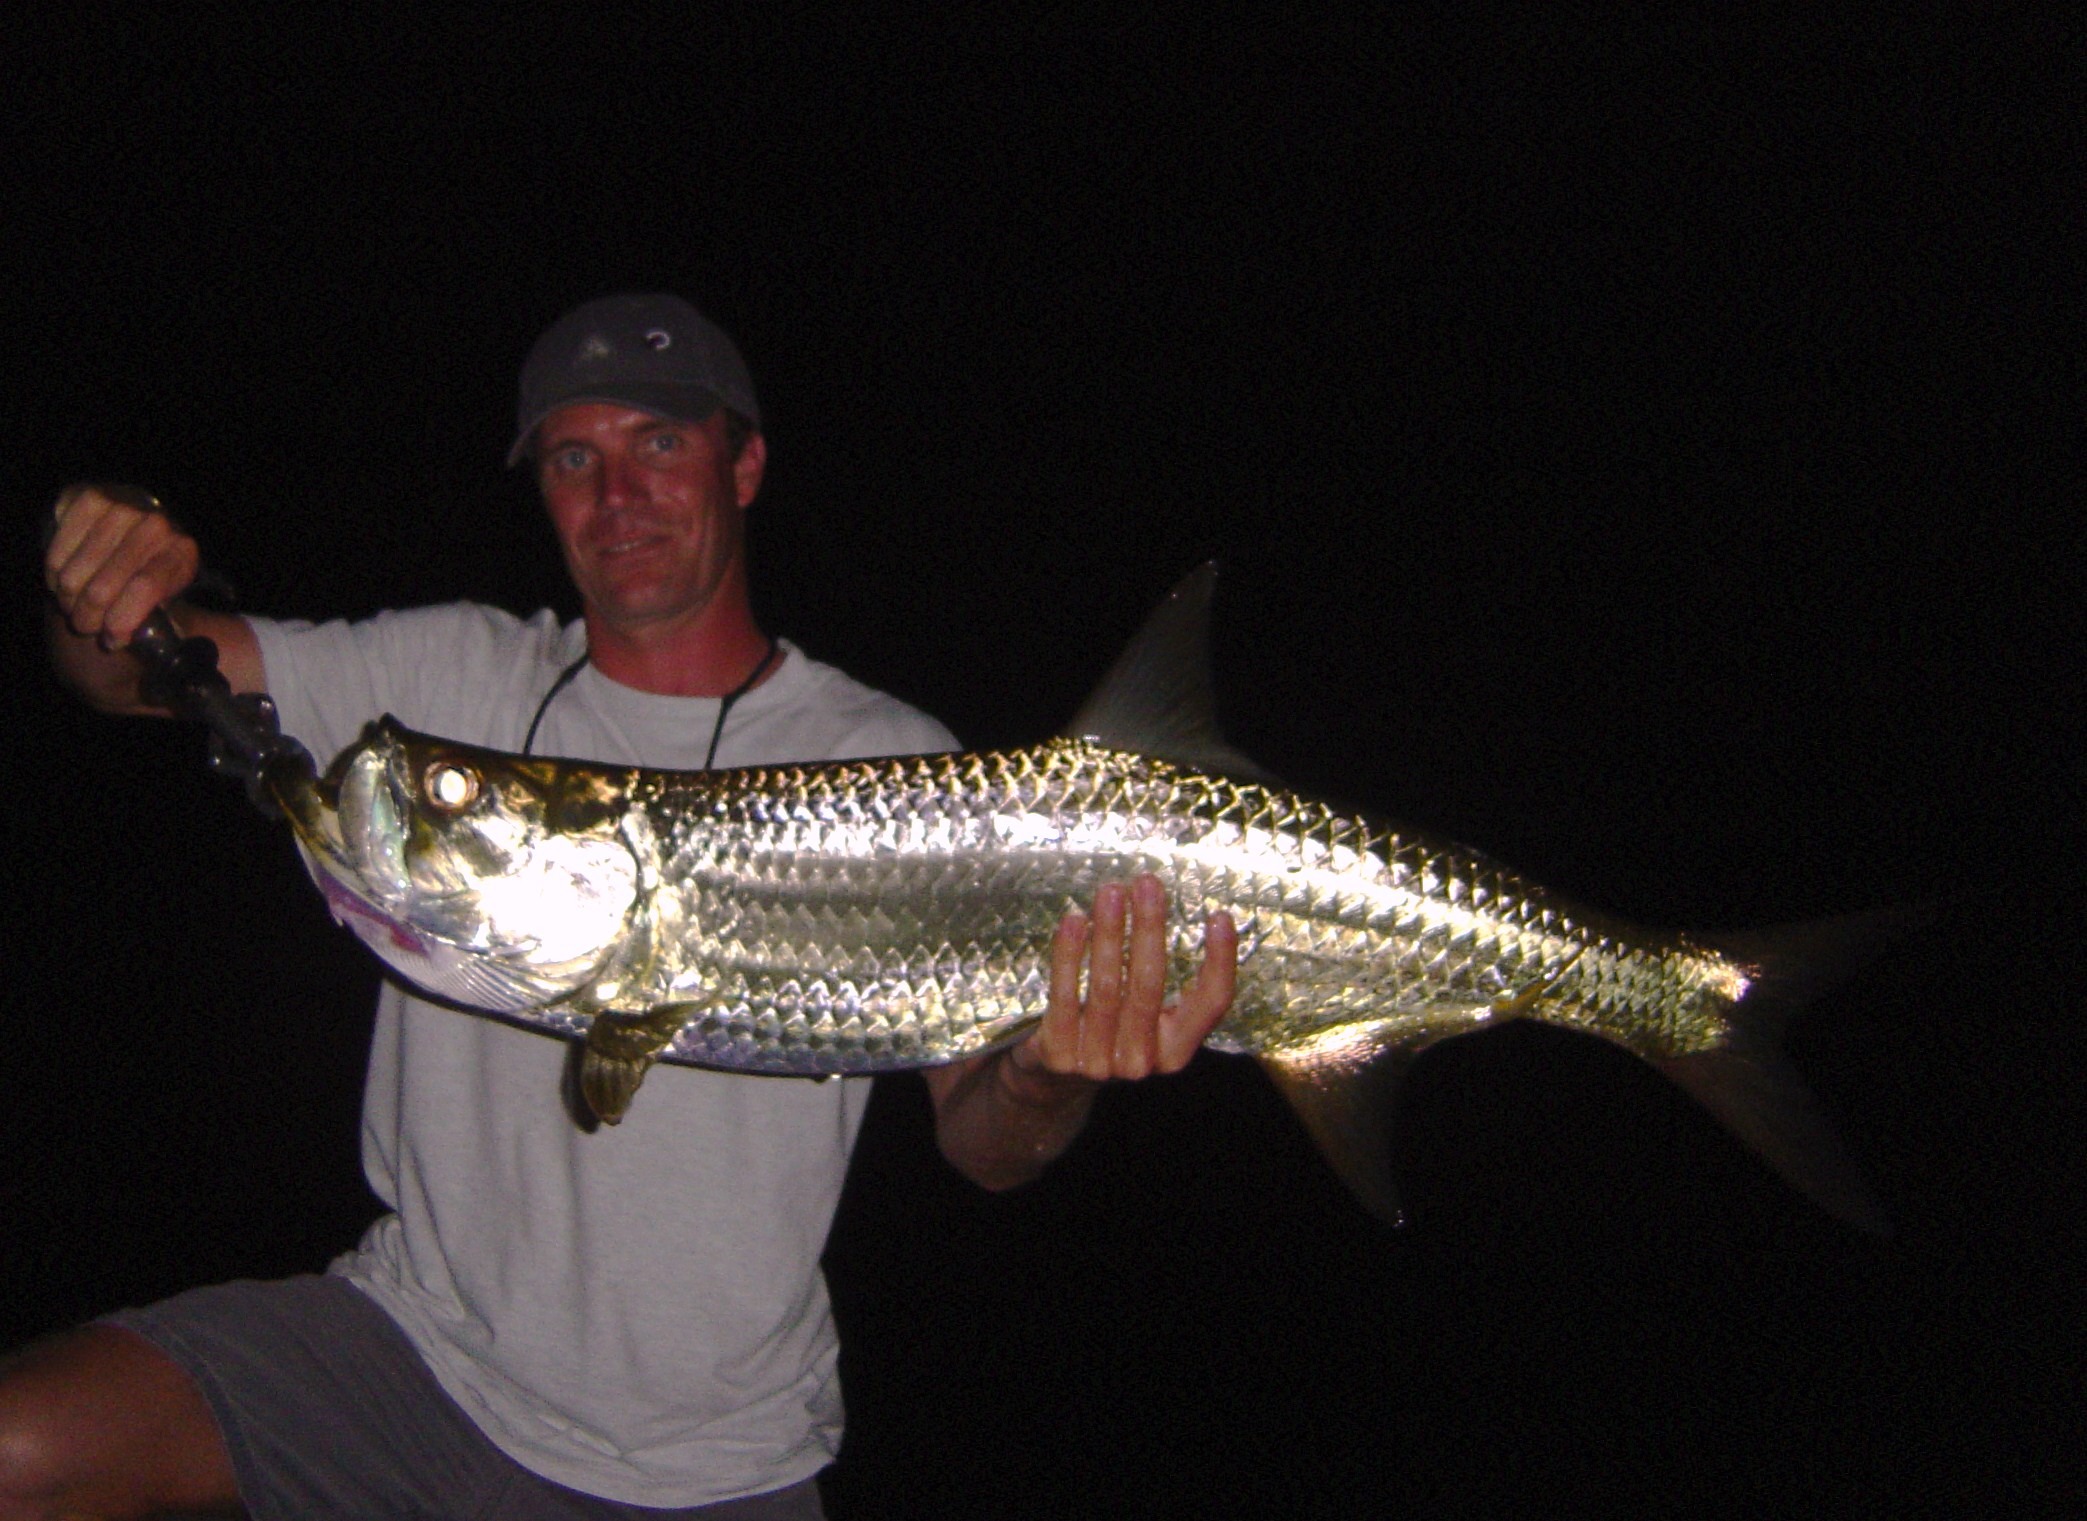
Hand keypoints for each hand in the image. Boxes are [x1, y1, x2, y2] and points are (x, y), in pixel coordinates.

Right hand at [45, 484, 199, 649]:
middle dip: (88, 619)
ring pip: (75, 575)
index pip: (146, 589)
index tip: (112, 640)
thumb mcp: (165, 590)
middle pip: (103, 588)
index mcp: (181, 552)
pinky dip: (54, 577)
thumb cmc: (151, 564)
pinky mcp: (88, 498)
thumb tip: (115, 640)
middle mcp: (155, 525)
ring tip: (74, 606)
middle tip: (86, 626)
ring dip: (69, 601)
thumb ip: (148, 615)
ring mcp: (121, 507)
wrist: (139, 519)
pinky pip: (56, 554)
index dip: (122, 620)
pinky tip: (64, 582)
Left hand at [1009, 874, 1238, 1084]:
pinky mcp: (1059, 1055)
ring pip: (1107, 989)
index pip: (1211, 1004)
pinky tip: (1075, 920)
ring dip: (1110, 933)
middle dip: (1150, 928)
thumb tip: (1177, 908)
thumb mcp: (1150, 1017)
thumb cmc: (1113, 1029)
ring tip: (1111, 891)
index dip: (1220, 960)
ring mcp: (1099, 1063)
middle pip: (1150, 985)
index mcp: (1176, 1051)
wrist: (1059, 1079)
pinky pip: (1064, 996)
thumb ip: (1166, 980)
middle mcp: (1142, 1061)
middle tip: (1148, 883)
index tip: (1219, 916)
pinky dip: (1069, 954)